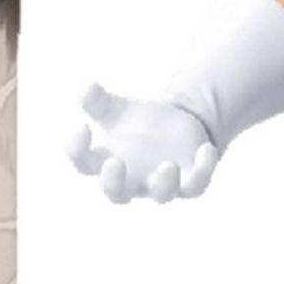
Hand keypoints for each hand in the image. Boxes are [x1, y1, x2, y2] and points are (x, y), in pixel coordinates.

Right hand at [68, 84, 218, 203]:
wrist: (175, 130)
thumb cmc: (136, 125)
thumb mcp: (116, 109)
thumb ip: (97, 101)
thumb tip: (85, 88)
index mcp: (107, 163)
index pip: (84, 165)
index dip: (77, 150)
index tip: (81, 127)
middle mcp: (132, 180)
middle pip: (117, 194)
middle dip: (114, 182)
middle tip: (115, 163)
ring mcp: (161, 184)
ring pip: (162, 195)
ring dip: (164, 183)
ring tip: (167, 165)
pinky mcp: (190, 182)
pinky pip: (196, 184)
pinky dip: (202, 170)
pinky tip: (206, 150)